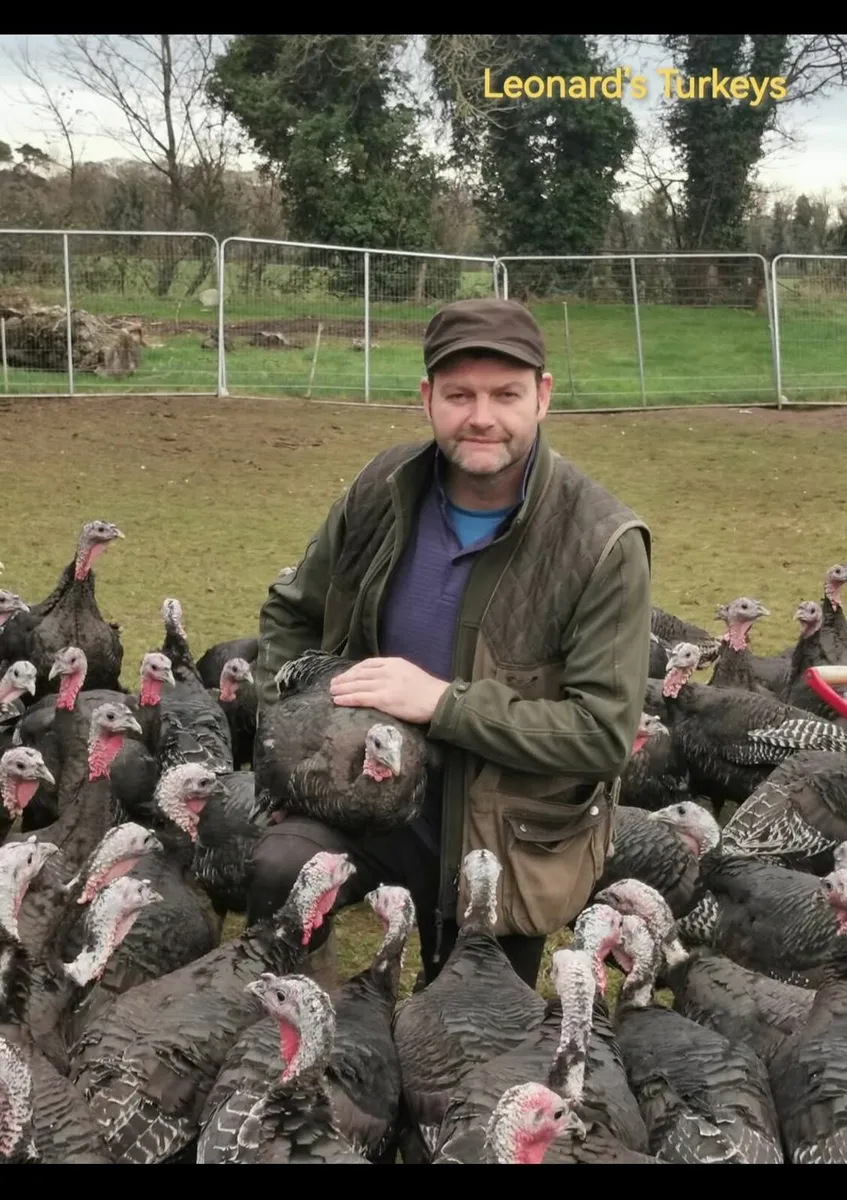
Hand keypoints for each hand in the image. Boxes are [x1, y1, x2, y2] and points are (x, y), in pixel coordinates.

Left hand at [329, 657, 449, 723]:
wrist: (438, 700)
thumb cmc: (427, 690)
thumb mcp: (409, 672)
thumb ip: (395, 673)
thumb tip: (381, 679)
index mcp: (393, 663)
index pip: (367, 664)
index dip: (353, 670)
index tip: (345, 675)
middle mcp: (387, 671)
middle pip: (359, 674)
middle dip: (344, 679)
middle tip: (333, 684)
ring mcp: (385, 685)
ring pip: (357, 685)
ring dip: (342, 688)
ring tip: (332, 692)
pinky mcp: (384, 699)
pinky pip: (361, 697)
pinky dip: (347, 698)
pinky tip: (338, 700)